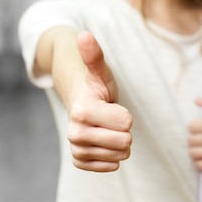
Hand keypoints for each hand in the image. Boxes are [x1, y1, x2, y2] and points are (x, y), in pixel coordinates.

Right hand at [66, 31, 132, 171]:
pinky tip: (105, 142)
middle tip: (111, 118)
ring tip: (107, 128)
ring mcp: (77, 149)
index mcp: (82, 111)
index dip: (125, 114)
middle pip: (125, 142)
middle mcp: (75, 133)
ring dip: (120, 142)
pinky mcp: (80, 162)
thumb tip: (84, 35)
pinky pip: (111, 166)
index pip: (126, 122)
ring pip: (121, 155)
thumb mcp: (101, 72)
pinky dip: (113, 156)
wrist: (82, 105)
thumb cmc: (96, 88)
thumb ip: (94, 56)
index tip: (111, 106)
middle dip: (124, 130)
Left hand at [188, 97, 201, 171]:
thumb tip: (196, 100)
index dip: (195, 126)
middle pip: (190, 141)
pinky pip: (201, 166)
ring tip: (201, 147)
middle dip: (194, 137)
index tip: (200, 127)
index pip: (190, 127)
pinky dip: (199, 162)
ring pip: (193, 153)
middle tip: (201, 136)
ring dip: (195, 150)